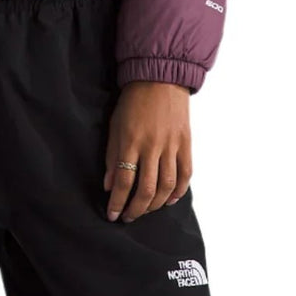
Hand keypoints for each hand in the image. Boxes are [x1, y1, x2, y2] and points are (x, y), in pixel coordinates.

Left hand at [103, 81, 191, 222]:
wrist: (160, 78)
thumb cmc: (133, 101)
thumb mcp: (115, 125)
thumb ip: (112, 156)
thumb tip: (109, 185)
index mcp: (131, 140)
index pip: (124, 181)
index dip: (118, 202)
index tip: (113, 215)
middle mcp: (152, 146)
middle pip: (147, 189)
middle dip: (136, 209)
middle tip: (129, 217)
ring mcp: (172, 145)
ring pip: (167, 186)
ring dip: (156, 205)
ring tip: (146, 209)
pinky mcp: (186, 143)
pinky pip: (185, 175)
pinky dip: (179, 192)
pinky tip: (170, 200)